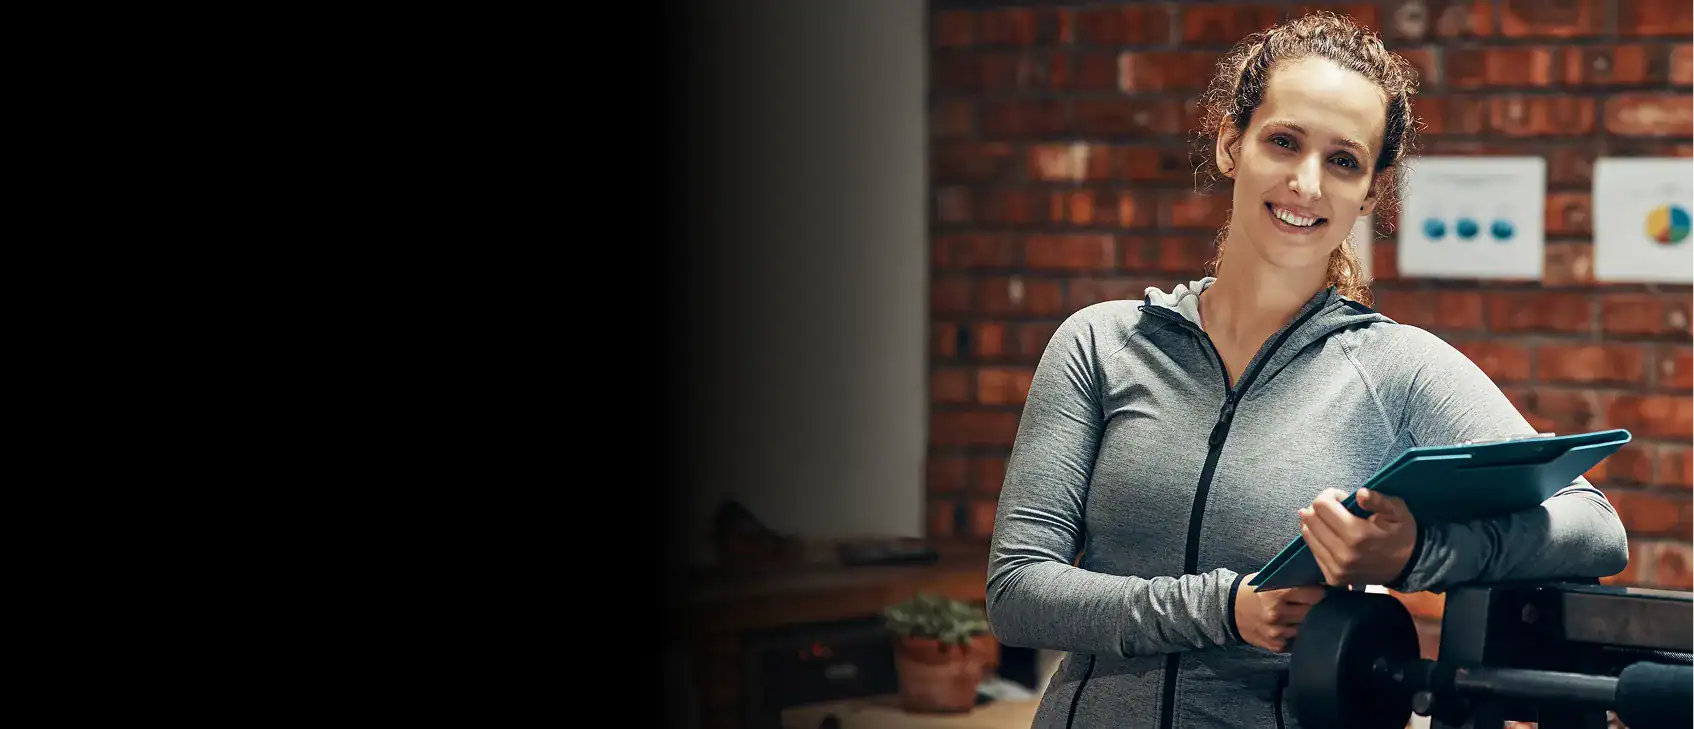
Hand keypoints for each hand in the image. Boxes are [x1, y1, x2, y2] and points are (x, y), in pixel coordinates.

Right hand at [1234, 573, 1326, 652]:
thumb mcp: (1267, 580)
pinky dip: (1296, 633)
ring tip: (1301, 614)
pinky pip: (1297, 640)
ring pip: (1307, 628)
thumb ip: (1291, 582)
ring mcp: (1277, 632)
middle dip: (1316, 607)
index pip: (1314, 594)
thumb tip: (1318, 582)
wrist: (1227, 610)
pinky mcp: (1276, 645)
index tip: (1323, 591)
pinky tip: (1290, 626)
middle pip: (1313, 612)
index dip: (1321, 592)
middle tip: (1315, 603)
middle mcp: (1277, 614)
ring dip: (1307, 622)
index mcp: (1276, 594)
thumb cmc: (1250, 592)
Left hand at [1300, 487, 1417, 587]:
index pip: (1321, 505)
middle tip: (1336, 508)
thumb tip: (1360, 494)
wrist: (1408, 566)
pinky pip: (1314, 552)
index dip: (1329, 496)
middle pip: (1311, 520)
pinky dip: (1318, 540)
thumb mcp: (1397, 511)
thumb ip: (1378, 500)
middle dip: (1320, 508)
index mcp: (1357, 535)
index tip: (1341, 497)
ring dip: (1316, 523)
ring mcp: (1337, 569)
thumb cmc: (1401, 534)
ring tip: (1332, 521)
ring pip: (1308, 535)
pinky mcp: (1333, 578)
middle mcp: (1343, 554)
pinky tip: (1331, 536)